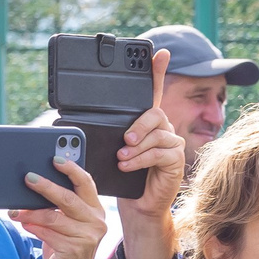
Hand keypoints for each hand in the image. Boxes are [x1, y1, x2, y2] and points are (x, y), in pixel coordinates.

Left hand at [12, 157, 113, 258]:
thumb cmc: (64, 252)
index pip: (86, 183)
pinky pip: (47, 233)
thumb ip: (59, 208)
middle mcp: (96, 223)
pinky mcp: (73, 251)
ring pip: (53, 217)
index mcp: (96, 212)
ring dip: (30, 211)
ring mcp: (86, 238)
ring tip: (15, 209)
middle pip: (68, 197)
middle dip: (46, 186)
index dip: (71, 168)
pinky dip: (32, 227)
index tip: (55, 158)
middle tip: (28, 178)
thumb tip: (35, 185)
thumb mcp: (66, 227)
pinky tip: (23, 223)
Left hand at [113, 49, 185, 258]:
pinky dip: (141, 159)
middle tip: (123, 140)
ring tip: (122, 158)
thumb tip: (82, 128)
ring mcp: (173, 144)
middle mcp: (163, 129)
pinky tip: (129, 165)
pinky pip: (161, 152)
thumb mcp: (113, 152)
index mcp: (147, 123)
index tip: (159, 52)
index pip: (154, 92)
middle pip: (154, 113)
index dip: (157, 71)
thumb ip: (108, 136)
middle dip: (138, 125)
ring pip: (157, 134)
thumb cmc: (124, 178)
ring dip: (136, 147)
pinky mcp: (177, 160)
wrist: (138, 205)